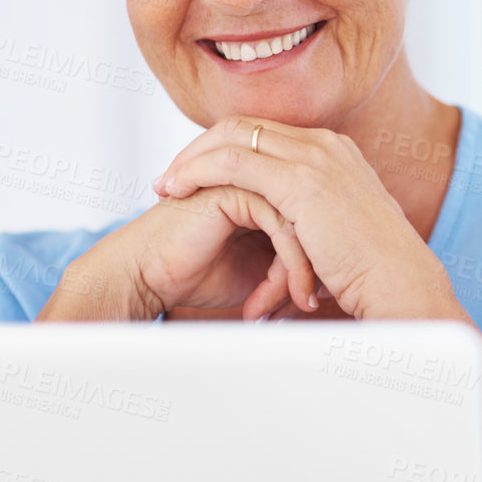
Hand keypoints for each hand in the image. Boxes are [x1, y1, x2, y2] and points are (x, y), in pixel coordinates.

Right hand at [82, 184, 320, 320]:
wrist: (151, 276)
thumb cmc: (199, 274)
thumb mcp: (261, 269)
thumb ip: (292, 256)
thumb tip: (331, 275)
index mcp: (270, 186)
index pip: (316, 216)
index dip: (321, 257)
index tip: (321, 295)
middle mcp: (261, 176)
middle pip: (314, 216)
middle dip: (320, 263)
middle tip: (315, 301)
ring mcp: (248, 178)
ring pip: (303, 222)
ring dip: (303, 270)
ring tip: (301, 305)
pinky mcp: (235, 190)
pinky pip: (281, 226)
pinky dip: (288, 267)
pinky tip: (279, 299)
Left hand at [151, 116, 452, 319]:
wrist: (400, 284)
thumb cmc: (372, 275)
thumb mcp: (339, 235)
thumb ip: (312, 224)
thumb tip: (287, 245)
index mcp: (335, 152)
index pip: (264, 134)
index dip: (223, 151)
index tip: (195, 177)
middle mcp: (324, 144)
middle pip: (243, 126)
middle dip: (199, 149)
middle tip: (170, 178)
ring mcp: (314, 157)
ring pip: (232, 137)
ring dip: (191, 160)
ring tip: (165, 188)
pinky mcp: (300, 180)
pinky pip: (231, 161)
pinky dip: (197, 172)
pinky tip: (177, 191)